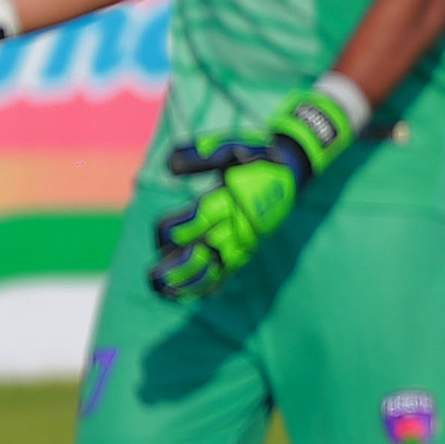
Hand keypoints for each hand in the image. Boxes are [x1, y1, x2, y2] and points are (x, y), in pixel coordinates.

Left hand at [147, 88, 357, 298]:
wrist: (290, 170)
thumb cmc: (254, 155)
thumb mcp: (228, 147)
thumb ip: (200, 156)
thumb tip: (169, 166)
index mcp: (231, 199)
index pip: (201, 218)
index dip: (179, 228)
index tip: (162, 233)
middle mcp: (238, 224)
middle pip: (207, 249)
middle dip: (180, 266)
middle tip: (154, 278)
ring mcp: (244, 239)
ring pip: (217, 266)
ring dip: (191, 282)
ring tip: (166, 293)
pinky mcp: (248, 247)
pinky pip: (229, 270)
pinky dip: (211, 284)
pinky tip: (191, 296)